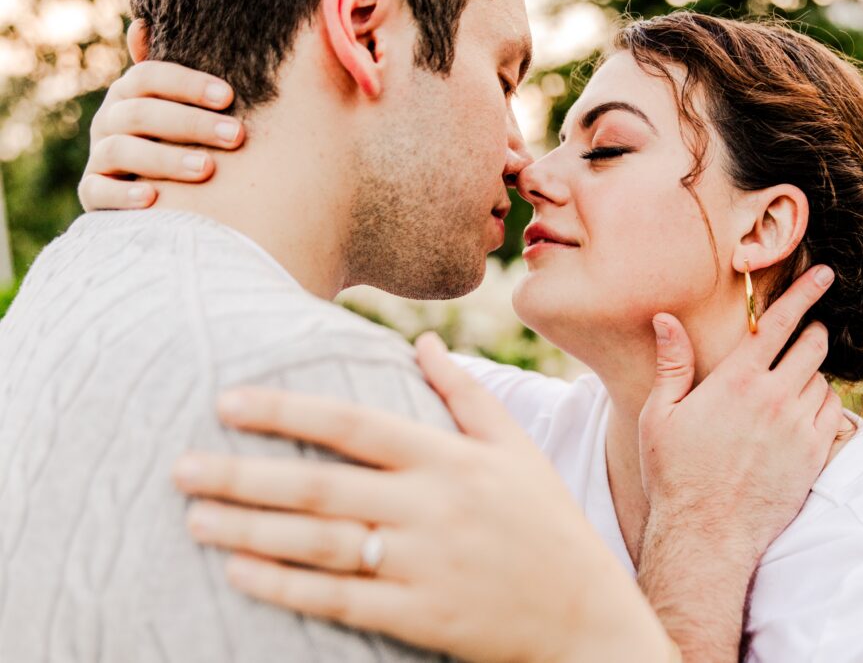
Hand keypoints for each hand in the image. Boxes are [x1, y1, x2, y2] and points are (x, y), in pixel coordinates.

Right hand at [78, 61, 242, 211]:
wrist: (158, 195)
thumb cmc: (179, 142)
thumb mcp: (180, 108)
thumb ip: (175, 78)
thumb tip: (140, 25)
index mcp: (129, 95)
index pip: (148, 77)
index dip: (187, 84)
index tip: (228, 96)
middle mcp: (108, 121)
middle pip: (140, 113)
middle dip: (191, 123)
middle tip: (235, 136)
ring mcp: (98, 158)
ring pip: (121, 151)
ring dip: (166, 159)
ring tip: (207, 169)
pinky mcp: (92, 193)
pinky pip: (98, 191)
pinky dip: (123, 195)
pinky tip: (153, 199)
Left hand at [173, 334, 676, 662]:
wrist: (586, 617)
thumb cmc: (548, 523)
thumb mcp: (517, 449)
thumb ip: (465, 394)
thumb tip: (421, 341)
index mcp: (451, 460)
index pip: (354, 426)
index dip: (287, 412)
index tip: (228, 400)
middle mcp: (432, 508)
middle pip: (321, 488)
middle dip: (244, 475)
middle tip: (182, 467)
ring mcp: (424, 566)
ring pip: (322, 546)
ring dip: (251, 532)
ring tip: (196, 520)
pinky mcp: (420, 617)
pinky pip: (339, 601)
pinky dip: (286, 588)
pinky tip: (240, 574)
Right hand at [639, 264, 843, 564]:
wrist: (706, 531)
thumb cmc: (675, 472)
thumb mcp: (661, 414)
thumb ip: (672, 363)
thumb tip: (665, 319)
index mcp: (736, 381)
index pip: (779, 324)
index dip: (803, 293)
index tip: (824, 274)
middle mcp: (774, 398)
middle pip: (813, 346)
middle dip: (812, 332)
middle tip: (804, 333)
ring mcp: (799, 428)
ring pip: (824, 380)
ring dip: (813, 373)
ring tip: (792, 383)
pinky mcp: (814, 455)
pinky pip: (832, 415)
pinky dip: (822, 406)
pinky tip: (802, 414)